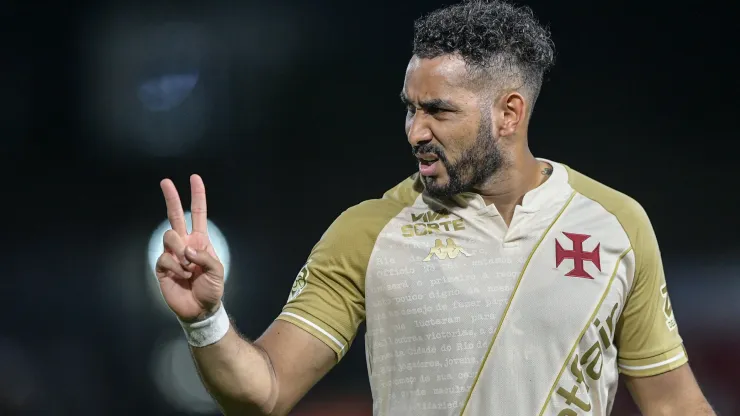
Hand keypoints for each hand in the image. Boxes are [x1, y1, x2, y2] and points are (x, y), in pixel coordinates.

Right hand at [155, 174, 224, 321]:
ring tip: (188, 268)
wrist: (200, 309)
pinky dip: (176, 268)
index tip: (195, 179)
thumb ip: (205, 257)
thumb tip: (187, 250)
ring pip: (169, 236)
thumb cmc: (211, 289)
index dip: (197, 196)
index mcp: (200, 241)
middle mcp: (184, 243)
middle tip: (165, 181)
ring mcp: (172, 254)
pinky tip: (182, 277)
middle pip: (174, 216)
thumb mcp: (217, 271)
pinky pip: (165, 258)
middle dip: (171, 198)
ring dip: (181, 251)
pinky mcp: (162, 267)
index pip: (197, 214)